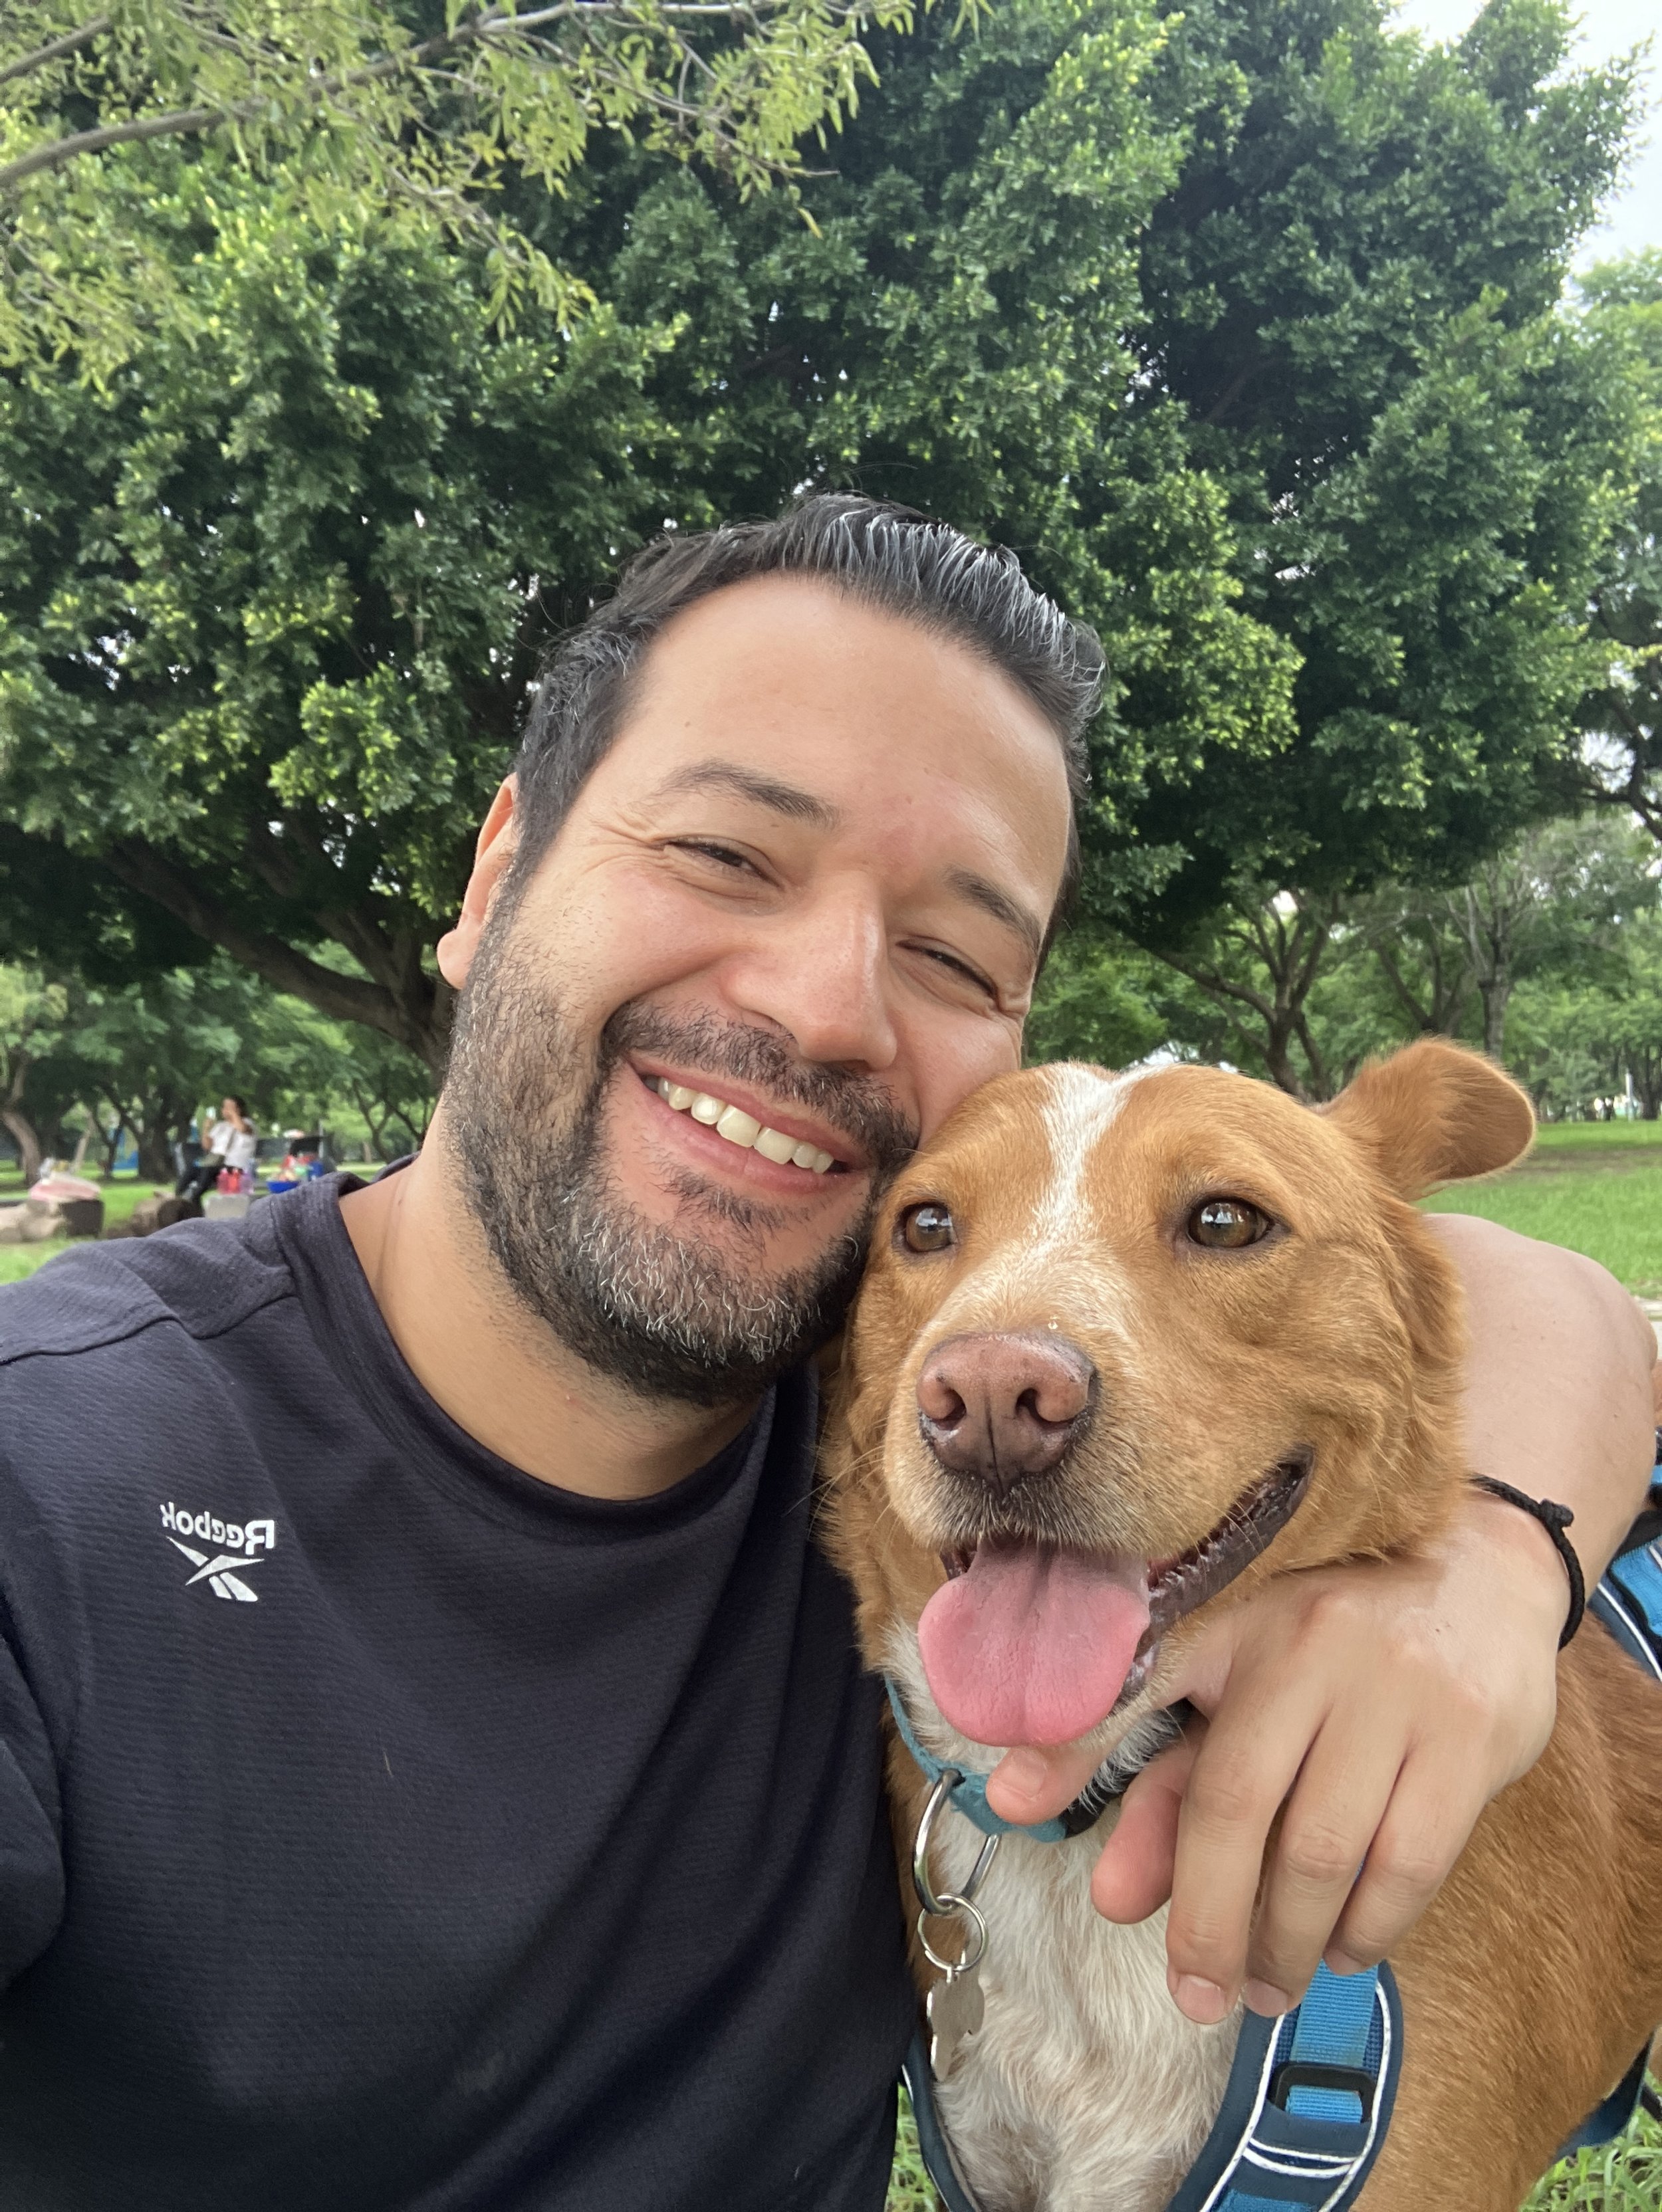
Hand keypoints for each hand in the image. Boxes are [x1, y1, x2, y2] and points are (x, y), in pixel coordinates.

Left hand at [983, 1218, 1655, 2022]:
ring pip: (1322, 1851)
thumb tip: (1015, 1804)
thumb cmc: (1332, 1638)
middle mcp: (1304, 1644)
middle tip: (1196, 1993)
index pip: (1136, 1685)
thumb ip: (1148, 1748)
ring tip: (1267, 1983)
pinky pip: (1407, 1861)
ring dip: (1286, 1941)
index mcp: (1230, 1618)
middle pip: (1234, 1805)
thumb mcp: (1235, 1668)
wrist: (1486, 1570)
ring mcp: (1394, 1690)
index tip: (1012, 1808)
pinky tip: (1345, 1948)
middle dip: (1206, 1918)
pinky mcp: (1469, 1737)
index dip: (1072, 1748)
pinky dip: (1368, 1925)